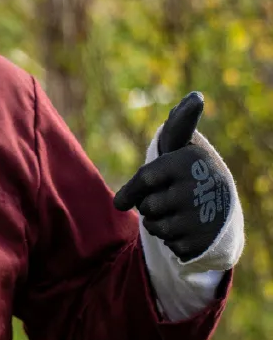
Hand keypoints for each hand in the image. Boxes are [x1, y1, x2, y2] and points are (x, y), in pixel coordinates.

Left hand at [113, 91, 230, 260]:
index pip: (146, 179)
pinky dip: (170, 237)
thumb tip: (196, 97)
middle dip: (149, 203)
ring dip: (157, 220)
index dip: (131, 192)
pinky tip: (186, 227)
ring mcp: (202, 216)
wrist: (221, 207)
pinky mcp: (202, 241)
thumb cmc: (189, 171)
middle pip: (146, 205)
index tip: (119, 204)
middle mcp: (198, 187)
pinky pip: (167, 242)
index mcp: (189, 160)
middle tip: (168, 195)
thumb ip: (179, 124)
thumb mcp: (183, 146)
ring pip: (154, 225)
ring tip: (178, 209)